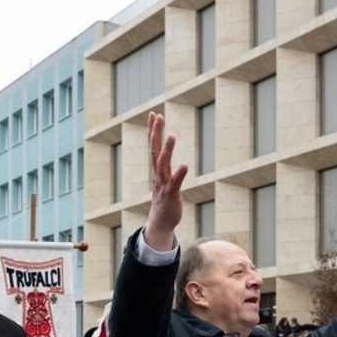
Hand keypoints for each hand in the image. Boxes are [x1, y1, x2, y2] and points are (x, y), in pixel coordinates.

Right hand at [142, 111, 188, 249]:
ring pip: (163, 164)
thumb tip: (166, 152)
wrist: (161, 222)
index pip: (152, 146)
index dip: (152, 130)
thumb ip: (165, 165)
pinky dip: (179, 173)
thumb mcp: (164, 178)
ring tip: (172, 135)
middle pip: (155, 150)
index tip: (153, 114)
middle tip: (158, 116)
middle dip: (155, 133)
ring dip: (167, 149)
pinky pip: (175, 182)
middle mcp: (158, 174)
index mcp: (157, 170)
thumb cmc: (165, 199)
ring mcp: (163, 184)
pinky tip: (184, 164)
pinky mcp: (171, 194)